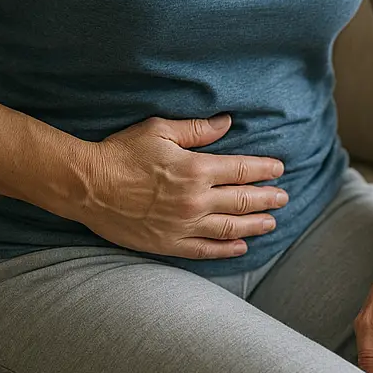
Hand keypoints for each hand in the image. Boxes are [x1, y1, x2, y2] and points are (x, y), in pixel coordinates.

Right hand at [76, 114, 287, 259]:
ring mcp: (182, 225)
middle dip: (267, 198)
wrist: (88, 186)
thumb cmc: (122, 152)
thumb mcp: (160, 130)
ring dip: (254, 225)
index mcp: (195, 169)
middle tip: (284, 197)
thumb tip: (228, 122)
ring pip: (229, 227)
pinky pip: (205, 250)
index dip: (263, 169)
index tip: (279, 169)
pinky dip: (226, 249)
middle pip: (241, 200)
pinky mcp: (168, 243)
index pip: (240, 170)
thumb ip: (198, 129)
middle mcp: (195, 200)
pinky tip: (241, 247)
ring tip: (272, 222)